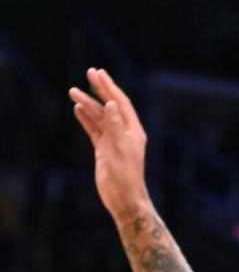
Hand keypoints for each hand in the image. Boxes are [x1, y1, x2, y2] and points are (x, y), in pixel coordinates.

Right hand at [69, 69, 149, 220]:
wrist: (124, 199)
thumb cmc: (125, 176)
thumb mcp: (119, 149)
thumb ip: (114, 126)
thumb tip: (111, 104)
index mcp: (133, 131)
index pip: (120, 103)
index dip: (110, 87)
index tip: (98, 73)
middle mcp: (125, 133)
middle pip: (111, 106)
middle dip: (100, 89)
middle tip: (89, 72)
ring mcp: (114, 141)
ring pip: (100, 118)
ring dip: (88, 104)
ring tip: (72, 91)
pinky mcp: (105, 150)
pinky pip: (95, 130)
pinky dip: (86, 119)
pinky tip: (77, 109)